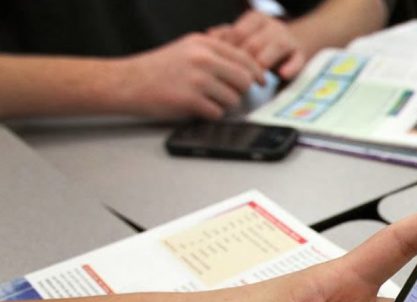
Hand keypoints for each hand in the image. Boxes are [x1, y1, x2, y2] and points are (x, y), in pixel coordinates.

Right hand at [112, 33, 263, 118]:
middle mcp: (202, 58)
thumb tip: (246, 66)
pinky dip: (210, 114)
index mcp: (204, 44)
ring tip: (205, 100)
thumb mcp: (187, 49)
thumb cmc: (157, 69)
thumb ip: (214, 54)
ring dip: (223, 104)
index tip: (261, 81)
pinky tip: (196, 108)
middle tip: (228, 94)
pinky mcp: (190, 99)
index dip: (256, 72)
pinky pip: (217, 113)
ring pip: (232, 99)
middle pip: (244, 80)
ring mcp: (197, 79)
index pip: (245, 58)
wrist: (126, 82)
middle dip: (240, 91)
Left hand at [211, 11, 306, 79]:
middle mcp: (273, 26)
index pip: (238, 32)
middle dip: (244, 61)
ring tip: (255, 80)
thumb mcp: (244, 36)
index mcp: (255, 19)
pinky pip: (297, 60)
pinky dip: (290, 67)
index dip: (228, 50)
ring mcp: (288, 39)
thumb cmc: (261, 45)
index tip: (221, 67)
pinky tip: (282, 74)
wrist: (294, 45)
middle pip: (255, 41)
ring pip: (276, 47)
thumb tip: (208, 36)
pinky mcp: (301, 54)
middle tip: (235, 78)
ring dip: (264, 63)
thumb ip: (227, 35)